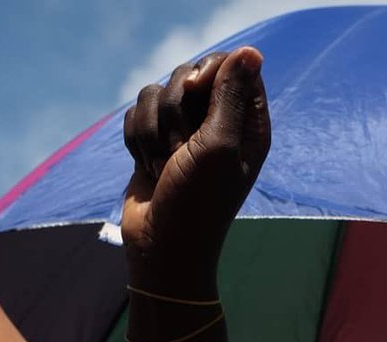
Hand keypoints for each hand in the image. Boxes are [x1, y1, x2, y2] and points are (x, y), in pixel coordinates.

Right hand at [122, 47, 270, 294]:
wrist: (161, 245)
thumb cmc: (197, 203)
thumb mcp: (219, 146)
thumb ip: (230, 95)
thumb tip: (250, 51)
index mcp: (247, 125)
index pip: (232, 66)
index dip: (207, 71)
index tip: (193, 92)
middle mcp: (219, 125)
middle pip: (189, 74)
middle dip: (174, 108)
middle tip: (181, 149)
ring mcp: (185, 134)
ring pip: (155, 93)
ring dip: (153, 132)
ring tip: (165, 166)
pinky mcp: (155, 142)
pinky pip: (135, 114)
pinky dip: (137, 141)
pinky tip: (148, 169)